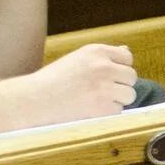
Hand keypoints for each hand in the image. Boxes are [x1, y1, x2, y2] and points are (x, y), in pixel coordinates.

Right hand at [12, 44, 137, 125]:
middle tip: (100, 92)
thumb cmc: (53, 81)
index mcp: (96, 51)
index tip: (106, 78)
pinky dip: (108, 114)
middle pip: (131, 77)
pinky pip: (119, 111)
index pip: (127, 58)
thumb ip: (103, 57)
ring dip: (117, 100)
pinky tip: (90, 110)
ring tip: (95, 101)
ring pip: (129, 95)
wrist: (32, 100)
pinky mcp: (103, 107)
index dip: (119, 70)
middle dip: (120, 85)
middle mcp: (103, 66)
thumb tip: (127, 52)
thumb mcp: (77, 59)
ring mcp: (105, 87)